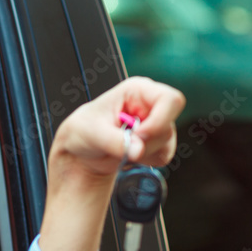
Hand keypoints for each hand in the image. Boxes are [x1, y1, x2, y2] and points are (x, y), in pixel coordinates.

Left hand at [51, 76, 185, 180]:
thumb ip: (116, 142)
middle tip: (122, 145)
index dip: (159, 120)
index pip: (170, 99)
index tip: (138, 135)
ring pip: (166, 143)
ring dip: (143, 153)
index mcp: (137, 90)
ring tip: (119, 148)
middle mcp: (151, 104)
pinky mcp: (157, 141)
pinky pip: (163, 156)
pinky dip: (145, 160)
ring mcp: (156, 123)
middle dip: (146, 142)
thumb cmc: (83, 130)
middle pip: (168, 125)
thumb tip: (138, 151)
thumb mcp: (92, 134)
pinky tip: (127, 154)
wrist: (81, 149)